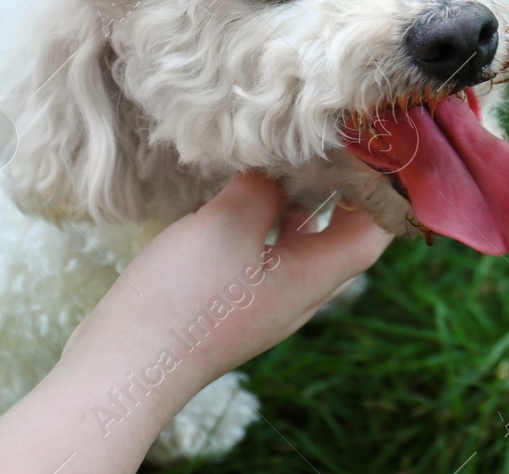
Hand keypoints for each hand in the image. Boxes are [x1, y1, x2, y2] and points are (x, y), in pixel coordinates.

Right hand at [63, 173, 391, 395]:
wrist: (126, 366)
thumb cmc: (184, 297)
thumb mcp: (230, 223)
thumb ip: (264, 186)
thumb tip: (280, 163)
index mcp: (314, 278)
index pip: (374, 231)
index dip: (383, 190)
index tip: (374, 148)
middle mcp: (299, 294)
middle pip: (341, 235)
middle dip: (341, 188)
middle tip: (331, 143)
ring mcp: (265, 302)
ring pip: (300, 243)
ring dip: (299, 202)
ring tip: (288, 157)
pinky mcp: (233, 303)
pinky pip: (265, 254)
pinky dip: (265, 220)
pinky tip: (242, 193)